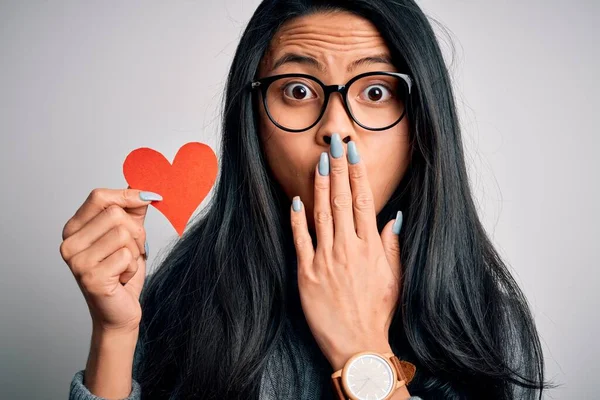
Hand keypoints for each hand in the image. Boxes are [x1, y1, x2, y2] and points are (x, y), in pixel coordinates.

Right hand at [59, 187, 161, 332]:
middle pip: (116, 214)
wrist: (119, 311)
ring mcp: (77, 261)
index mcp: (74, 228)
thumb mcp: (129, 234)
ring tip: (124, 265)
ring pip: (123, 233)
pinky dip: (133, 267)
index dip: (128, 196)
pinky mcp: (91, 277)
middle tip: (132, 250)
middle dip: (136, 232)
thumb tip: (142, 187)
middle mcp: (69, 243)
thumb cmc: (122, 272)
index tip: (150, 198)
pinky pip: (127, 256)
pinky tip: (121, 278)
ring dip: (135, 251)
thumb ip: (132, 210)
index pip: (99, 196)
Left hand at [290, 134, 403, 370]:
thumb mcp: (394, 279)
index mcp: (371, 247)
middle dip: (338, 168)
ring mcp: (326, 260)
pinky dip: (297, 220)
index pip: (363, 201)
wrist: (358, 345)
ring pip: (321, 214)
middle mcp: (349, 248)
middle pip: (341, 200)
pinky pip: (301, 241)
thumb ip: (392, 246)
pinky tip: (295, 200)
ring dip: (319, 186)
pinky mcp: (307, 274)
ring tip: (319, 161)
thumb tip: (394, 217)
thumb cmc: (378, 312)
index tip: (353, 152)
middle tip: (335, 143)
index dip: (357, 174)